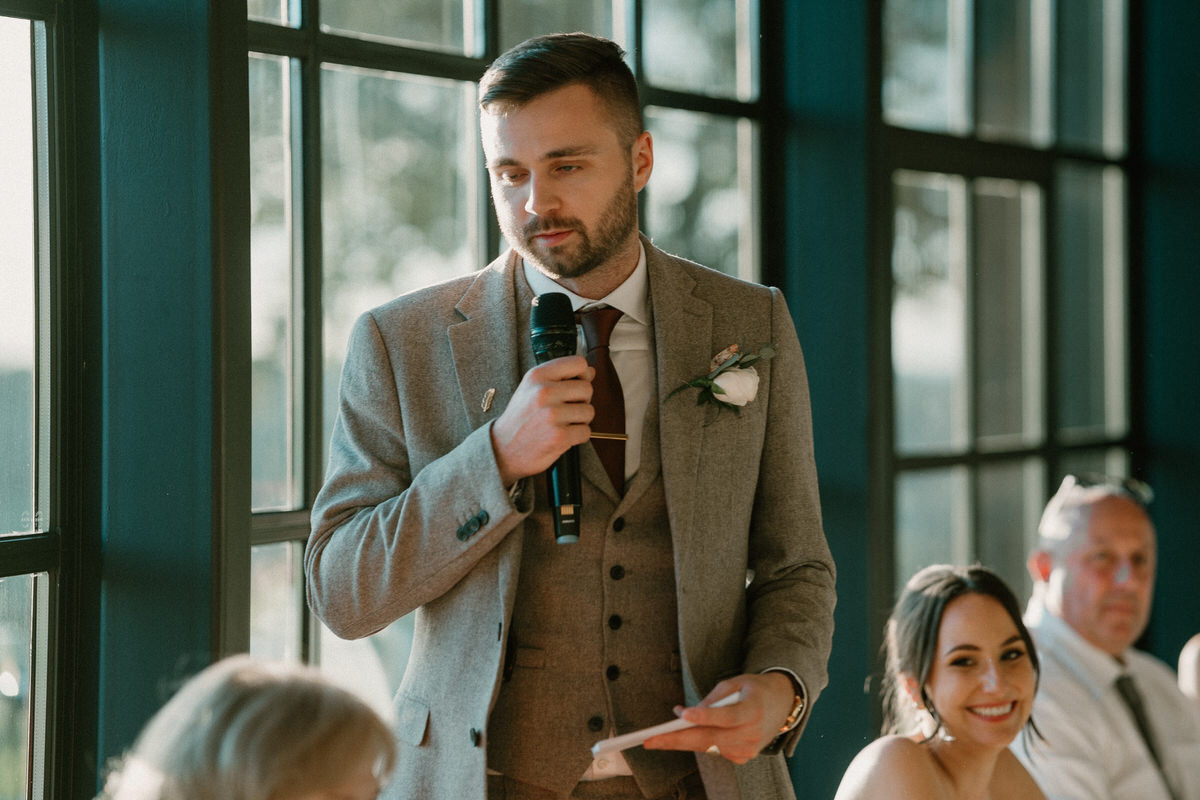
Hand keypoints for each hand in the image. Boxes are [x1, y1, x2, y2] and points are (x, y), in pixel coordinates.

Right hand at [490, 356, 594, 484]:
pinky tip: (562, 436)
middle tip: (565, 410)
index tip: (576, 385)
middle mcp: (544, 392)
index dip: (583, 375)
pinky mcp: (559, 436)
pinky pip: (586, 431)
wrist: (503, 449)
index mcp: (537, 375)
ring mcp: (552, 414)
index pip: (578, 363)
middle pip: (587, 388)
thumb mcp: (532, 389)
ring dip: (581, 420)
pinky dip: (578, 436)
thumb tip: (590, 371)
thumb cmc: (521, 418)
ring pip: (589, 411)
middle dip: (582, 401)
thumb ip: (560, 378)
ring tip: (562, 423)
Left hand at [642, 672, 794, 764]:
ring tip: (659, 736)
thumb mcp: (735, 682)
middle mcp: (752, 733)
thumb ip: (713, 698)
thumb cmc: (754, 689)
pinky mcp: (744, 757)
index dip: (705, 716)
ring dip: (683, 741)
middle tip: (651, 741)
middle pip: (710, 739)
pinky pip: (714, 751)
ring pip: (708, 747)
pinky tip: (687, 734)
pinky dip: (699, 742)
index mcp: (753, 710)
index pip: (726, 716)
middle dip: (677, 740)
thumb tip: (686, 714)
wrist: (782, 704)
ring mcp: (749, 749)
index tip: (683, 715)